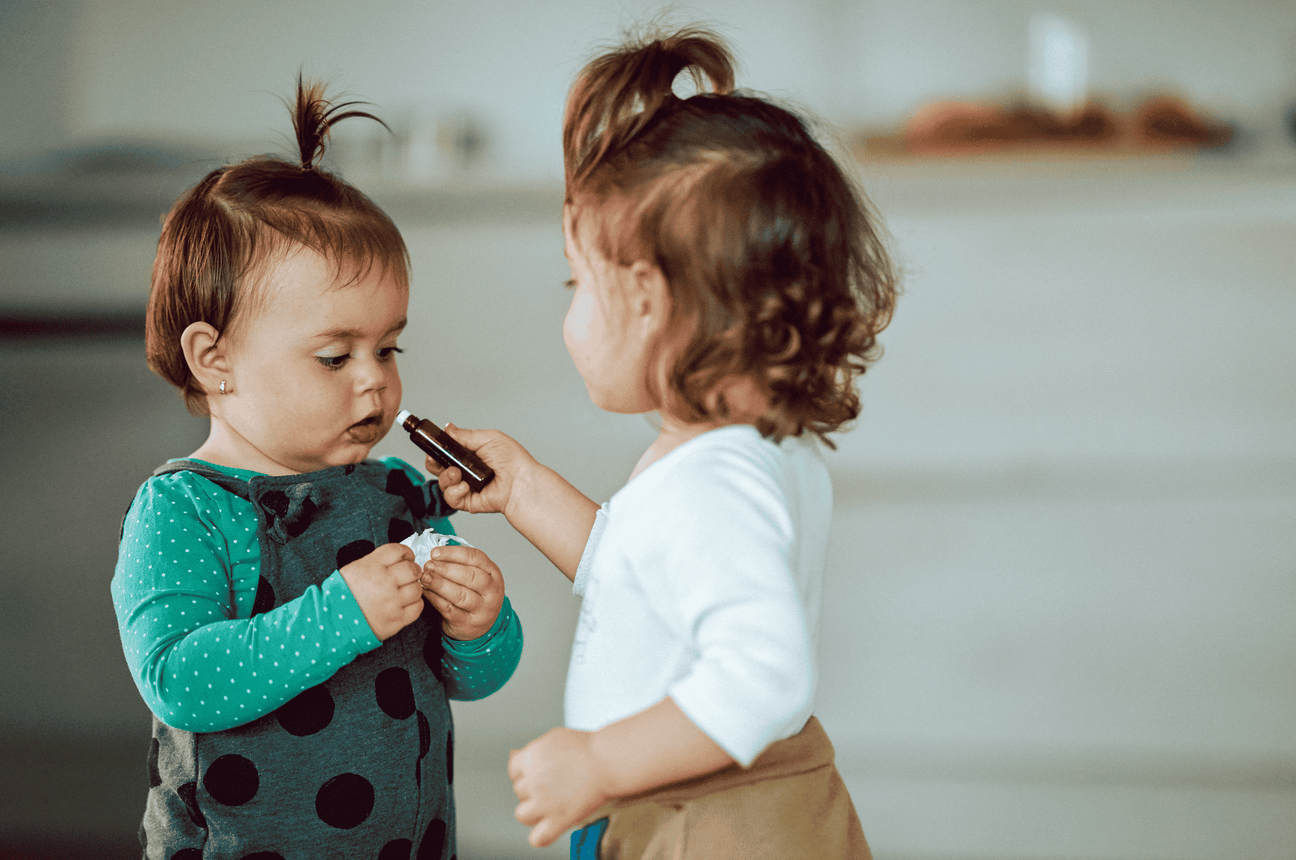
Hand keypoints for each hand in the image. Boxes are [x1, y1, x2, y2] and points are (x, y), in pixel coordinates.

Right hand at [338, 543, 424, 640]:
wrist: (334, 622)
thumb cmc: (342, 596)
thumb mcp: (354, 569)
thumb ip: (375, 562)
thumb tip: (396, 558)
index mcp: (372, 566)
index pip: (399, 551)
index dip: (406, 553)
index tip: (406, 558)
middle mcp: (385, 582)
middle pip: (412, 569)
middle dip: (413, 571)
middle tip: (408, 576)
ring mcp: (392, 601)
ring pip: (417, 589)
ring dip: (413, 589)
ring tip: (404, 592)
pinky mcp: (397, 619)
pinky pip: (418, 607)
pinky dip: (414, 604)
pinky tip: (405, 604)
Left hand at [419, 544, 504, 640]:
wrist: (482, 626)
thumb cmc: (476, 595)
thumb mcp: (477, 576)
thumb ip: (461, 564)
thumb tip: (436, 555)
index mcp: (493, 574)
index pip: (475, 558)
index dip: (453, 553)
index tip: (435, 553)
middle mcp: (491, 591)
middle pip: (469, 576)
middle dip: (445, 569)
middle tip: (428, 565)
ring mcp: (482, 609)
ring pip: (459, 594)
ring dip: (439, 584)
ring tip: (425, 578)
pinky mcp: (468, 623)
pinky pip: (449, 609)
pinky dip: (435, 599)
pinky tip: (426, 592)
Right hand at [425, 425, 535, 518]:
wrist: (520, 481)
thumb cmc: (512, 460)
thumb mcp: (488, 438)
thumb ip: (465, 435)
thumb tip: (449, 429)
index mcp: (470, 455)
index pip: (446, 452)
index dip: (436, 450)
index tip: (432, 448)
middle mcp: (466, 471)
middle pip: (438, 468)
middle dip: (433, 463)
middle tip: (436, 460)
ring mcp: (466, 486)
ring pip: (442, 483)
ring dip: (446, 477)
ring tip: (457, 473)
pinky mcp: (468, 501)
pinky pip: (451, 498)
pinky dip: (455, 491)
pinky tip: (465, 486)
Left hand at [509, 728, 609, 847]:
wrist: (609, 761)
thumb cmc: (588, 747)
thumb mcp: (554, 738)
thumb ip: (534, 750)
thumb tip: (515, 755)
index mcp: (530, 758)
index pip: (514, 771)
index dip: (526, 773)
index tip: (538, 774)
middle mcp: (533, 780)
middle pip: (519, 791)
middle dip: (533, 789)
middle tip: (554, 786)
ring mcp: (544, 802)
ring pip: (522, 814)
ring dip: (533, 811)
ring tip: (550, 805)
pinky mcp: (558, 819)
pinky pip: (538, 838)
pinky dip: (541, 836)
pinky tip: (550, 827)